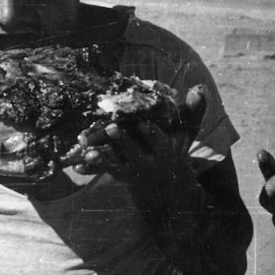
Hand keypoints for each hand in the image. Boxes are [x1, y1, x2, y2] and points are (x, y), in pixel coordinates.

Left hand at [72, 84, 206, 187]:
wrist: (169, 188)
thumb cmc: (176, 148)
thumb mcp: (187, 132)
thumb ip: (194, 110)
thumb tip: (199, 87)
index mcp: (165, 150)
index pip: (160, 141)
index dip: (152, 133)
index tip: (143, 123)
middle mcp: (148, 161)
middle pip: (134, 152)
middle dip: (123, 142)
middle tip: (110, 127)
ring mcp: (133, 170)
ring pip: (116, 165)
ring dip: (101, 159)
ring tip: (87, 153)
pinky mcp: (119, 174)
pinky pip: (103, 173)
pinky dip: (90, 171)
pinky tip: (75, 168)